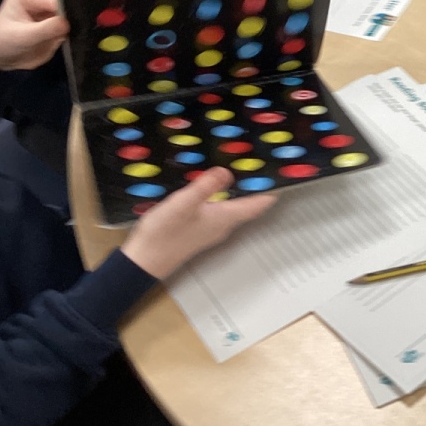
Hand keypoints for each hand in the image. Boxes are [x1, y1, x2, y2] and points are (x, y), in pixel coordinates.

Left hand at [0, 0, 68, 70]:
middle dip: (69, 20)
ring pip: (70, 17)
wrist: (0, 58)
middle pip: (65, 5)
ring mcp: (48, 11)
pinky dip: (68, 35)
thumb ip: (45, 29)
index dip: (66, 11)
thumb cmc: (3, 44)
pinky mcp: (55, 23)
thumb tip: (67, 24)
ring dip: (70, 29)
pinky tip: (63, 40)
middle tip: (69, 34)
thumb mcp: (22, 37)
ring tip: (62, 39)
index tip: (71, 25)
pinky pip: (69, 27)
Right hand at [121, 166, 274, 280]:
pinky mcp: (198, 228)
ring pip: (233, 206)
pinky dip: (221, 195)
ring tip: (240, 168)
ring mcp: (211, 228)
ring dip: (238, 190)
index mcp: (225, 218)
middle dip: (255, 185)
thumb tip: (228, 172)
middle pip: (248, 204)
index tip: (281, 173)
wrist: (144, 261)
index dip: (271, 189)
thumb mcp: (184, 203)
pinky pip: (218, 209)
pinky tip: (211, 186)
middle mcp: (223, 225)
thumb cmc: (164, 234)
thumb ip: (206, 186)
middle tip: (259, 164)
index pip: (258, 204)